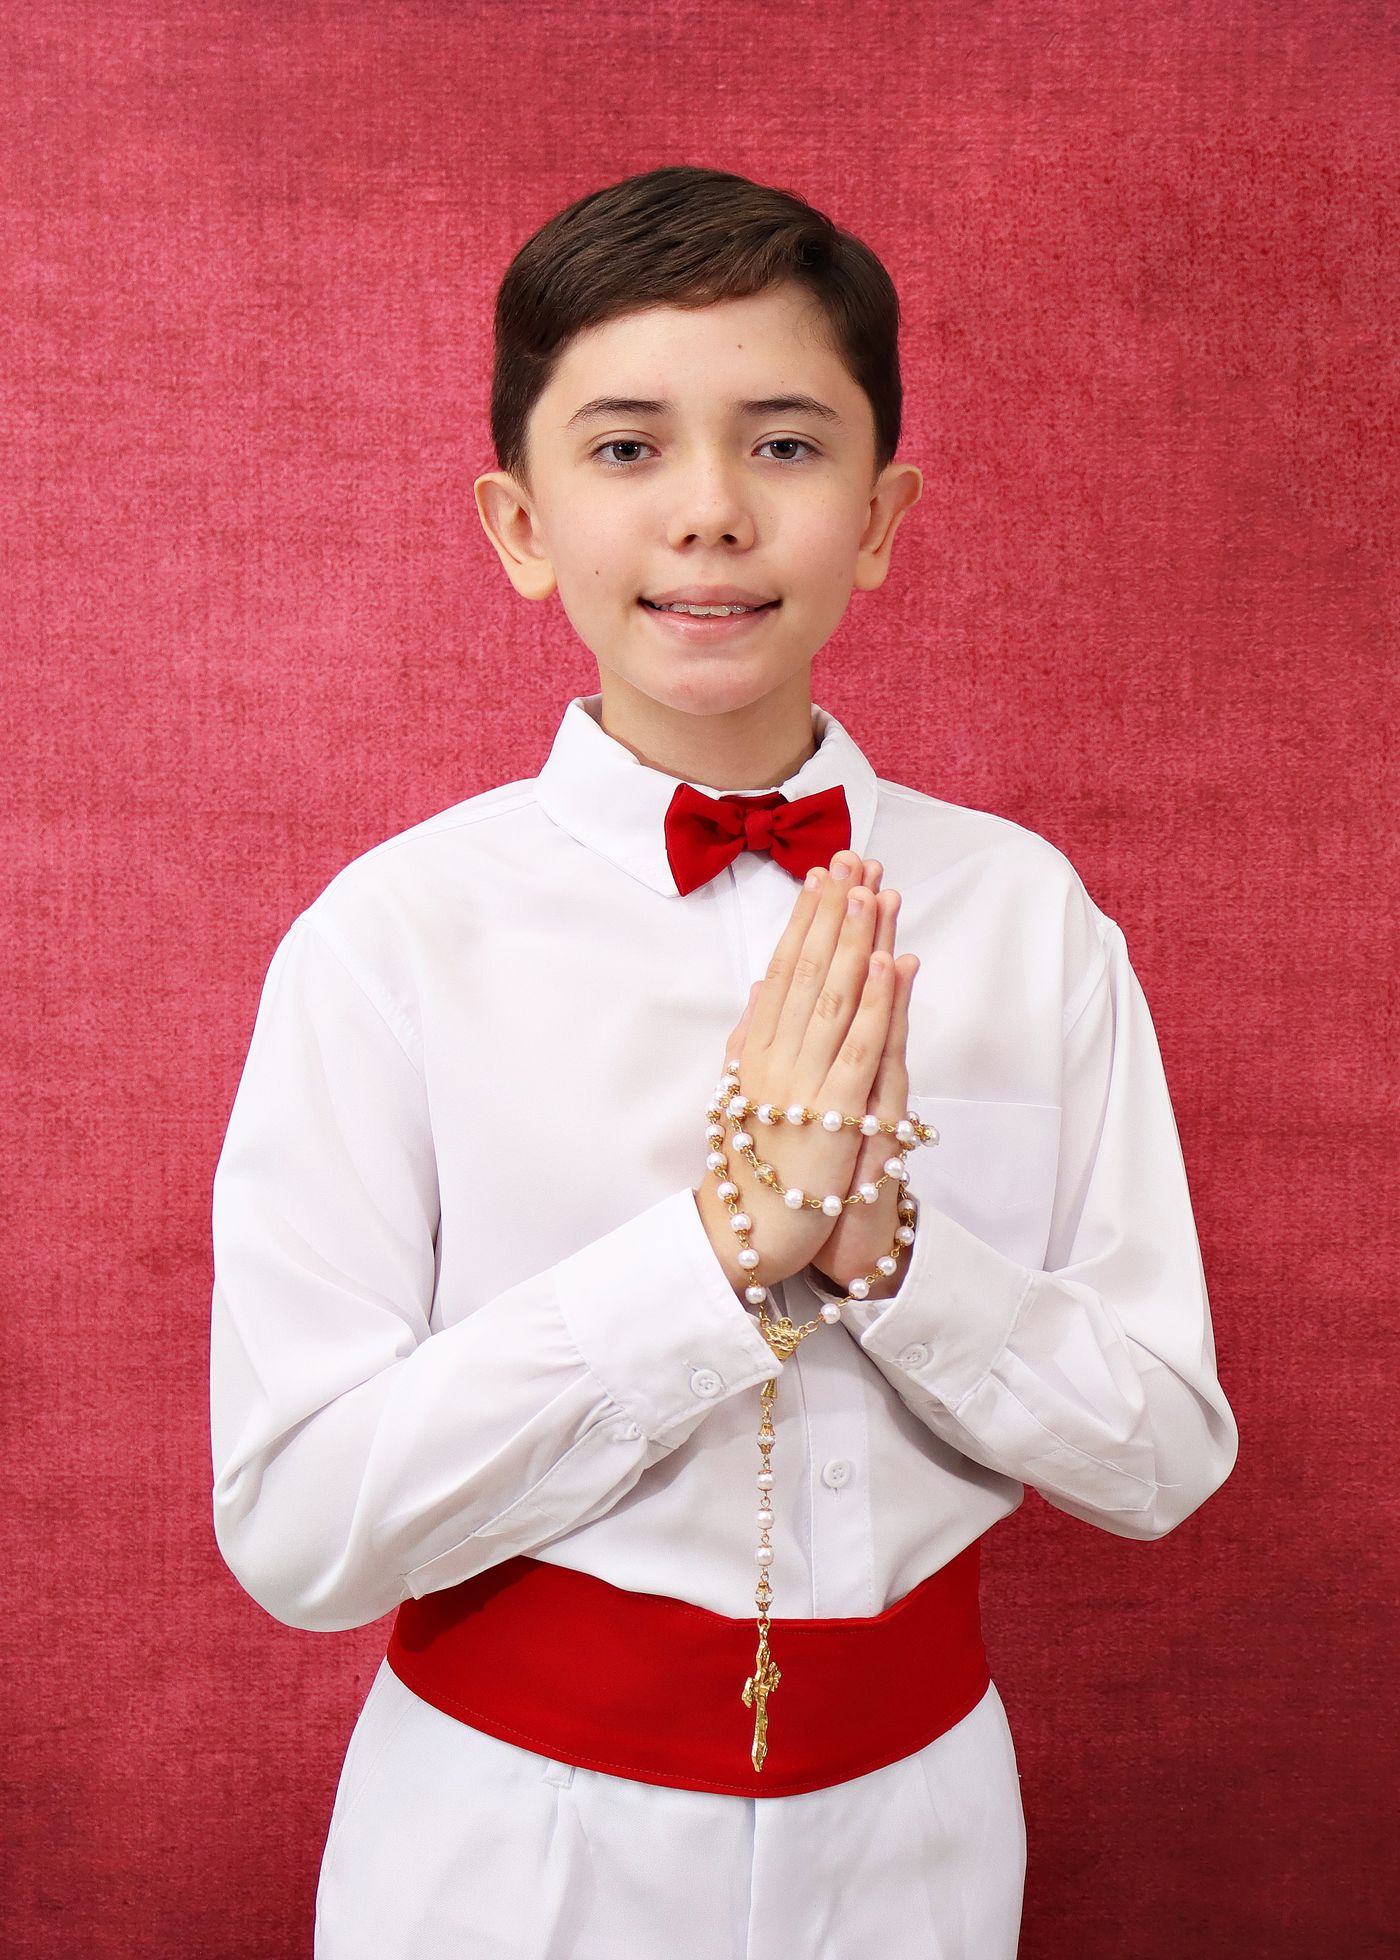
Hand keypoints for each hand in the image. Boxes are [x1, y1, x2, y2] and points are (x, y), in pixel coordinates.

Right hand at [694, 847, 915, 1294]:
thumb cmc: (749, 1167)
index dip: (805, 920)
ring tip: (872, 890)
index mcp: (755, 1051)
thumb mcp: (743, 1093)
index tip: (822, 875)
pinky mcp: (834, 1116)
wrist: (745, 1234)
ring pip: (834, 999)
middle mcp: (775, 1058)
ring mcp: (803, 1085)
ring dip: (855, 940)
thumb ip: (750, 1039)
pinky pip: (859, 1051)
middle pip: (808, 971)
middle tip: (852, 860)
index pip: (783, 970)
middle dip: (833, 912)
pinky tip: (886, 964)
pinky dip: (874, 1005)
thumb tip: (759, 989)